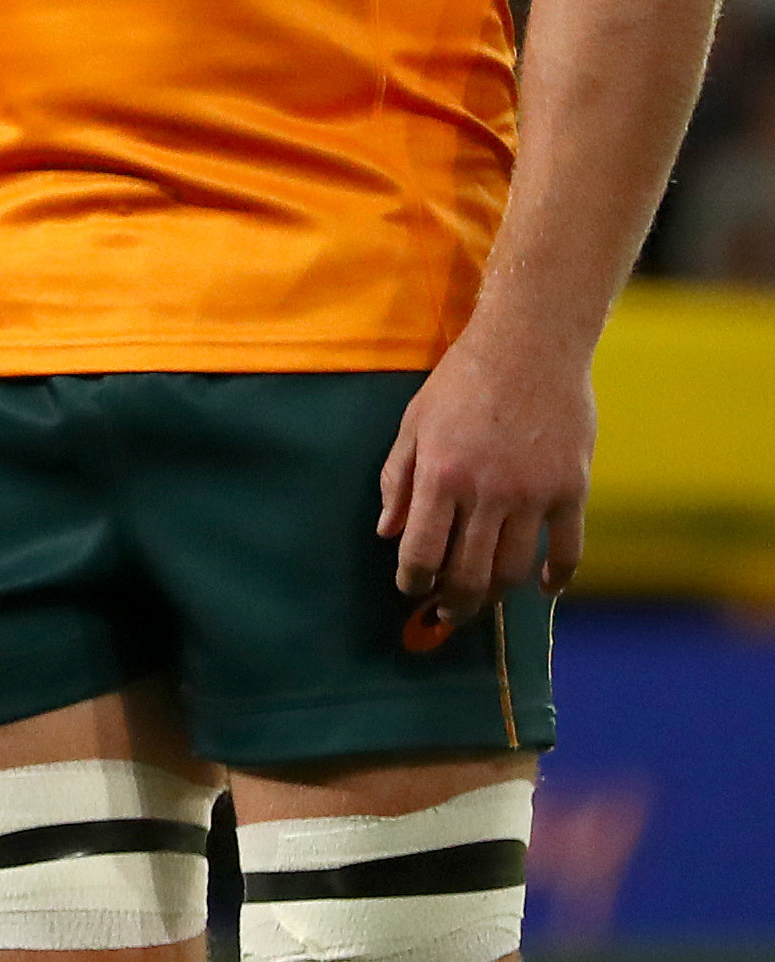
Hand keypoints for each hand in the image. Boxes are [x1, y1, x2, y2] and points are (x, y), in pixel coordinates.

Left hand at [376, 316, 594, 632]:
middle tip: (446, 614)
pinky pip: (569, 550)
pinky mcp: (572, 490)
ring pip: (515, 569)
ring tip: (483, 602)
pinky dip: (558, 577)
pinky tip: (546, 588)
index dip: (414, 581)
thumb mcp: (414, 423)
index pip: (422, 551)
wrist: (530, 346)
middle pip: (470, 573)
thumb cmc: (462, 381)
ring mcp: (534, 495)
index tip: (411, 590)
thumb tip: (388, 532)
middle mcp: (487, 492)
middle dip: (453, 603)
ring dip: (497, 595)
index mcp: (441, 475)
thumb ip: (398, 479)